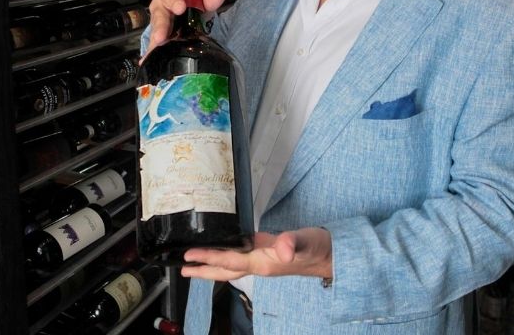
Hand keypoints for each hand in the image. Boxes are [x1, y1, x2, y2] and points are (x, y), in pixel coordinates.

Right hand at [145, 0, 227, 53]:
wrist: (187, 20)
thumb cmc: (189, 7)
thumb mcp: (201, 1)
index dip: (172, 0)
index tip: (180, 8)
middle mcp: (160, 10)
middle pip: (158, 16)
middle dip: (161, 26)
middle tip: (163, 35)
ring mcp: (157, 27)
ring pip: (155, 33)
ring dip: (157, 40)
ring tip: (159, 45)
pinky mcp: (158, 42)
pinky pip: (153, 48)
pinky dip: (152, 53)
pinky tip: (148, 59)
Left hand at [180, 227, 332, 281]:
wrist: (331, 256)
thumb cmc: (319, 248)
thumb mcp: (307, 242)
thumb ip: (294, 243)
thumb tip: (283, 248)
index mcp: (264, 263)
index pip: (230, 261)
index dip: (209, 257)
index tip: (190, 256)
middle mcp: (260, 266)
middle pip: (225, 271)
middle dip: (203, 271)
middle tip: (183, 270)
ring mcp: (262, 261)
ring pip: (231, 267)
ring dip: (212, 266)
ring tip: (195, 265)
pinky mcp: (266, 254)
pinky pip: (240, 258)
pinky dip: (227, 256)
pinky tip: (224, 250)